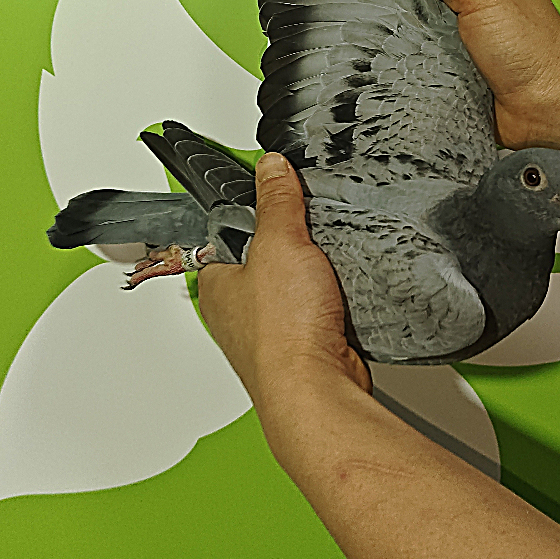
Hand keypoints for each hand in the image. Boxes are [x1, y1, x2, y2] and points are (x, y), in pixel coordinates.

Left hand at [197, 153, 371, 417]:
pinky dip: (333, 302)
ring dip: (314, 278)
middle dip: (289, 246)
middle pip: (264, 261)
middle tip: (308, 232)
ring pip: (294, 289)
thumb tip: (271, 169)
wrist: (319, 390)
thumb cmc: (283, 333)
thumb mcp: (279, 242)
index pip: (224, 235)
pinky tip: (343, 296)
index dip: (248, 213)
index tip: (269, 197)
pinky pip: (320, 312)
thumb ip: (276, 201)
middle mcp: (238, 313)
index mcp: (216, 283)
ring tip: (328, 265)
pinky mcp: (307, 348)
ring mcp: (273, 333)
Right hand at [402, 0, 559, 149]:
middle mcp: (484, 5)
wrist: (548, 109)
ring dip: (420, 34)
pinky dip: (423, 63)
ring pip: (427, 24)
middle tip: (417, 9)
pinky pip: (429, 59)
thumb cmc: (535, 52)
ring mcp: (472, 38)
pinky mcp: (461, 69)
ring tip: (422, 41)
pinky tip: (424, 66)